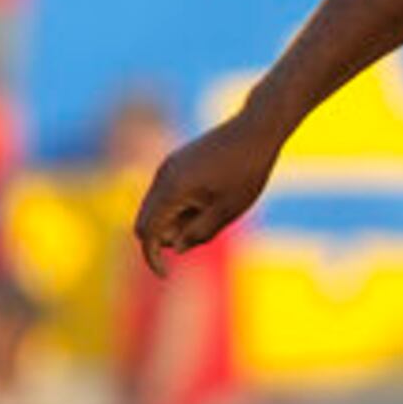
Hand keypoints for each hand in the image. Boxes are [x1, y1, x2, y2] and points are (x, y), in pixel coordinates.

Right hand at [133, 115, 288, 276]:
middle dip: (166, 239)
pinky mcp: (176, 162)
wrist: (256, 128)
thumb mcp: (229, 210)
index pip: (146, 233)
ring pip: (156, 207)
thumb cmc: (247, 170)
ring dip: (175, 222)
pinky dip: (179, 207)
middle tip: (203, 235)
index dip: (153, 258)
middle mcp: (162, 176)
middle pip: (146, 221)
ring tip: (215, 210)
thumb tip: (174, 249)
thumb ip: (199, 233)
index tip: (167, 275)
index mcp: (171, 189)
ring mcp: (167, 167)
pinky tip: (211, 200)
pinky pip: (166, 193)